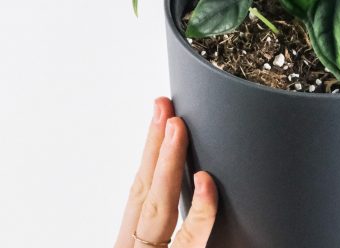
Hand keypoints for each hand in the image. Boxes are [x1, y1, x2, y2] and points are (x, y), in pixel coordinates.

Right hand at [115, 97, 217, 247]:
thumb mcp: (157, 246)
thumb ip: (172, 232)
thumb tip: (200, 191)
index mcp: (134, 243)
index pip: (140, 191)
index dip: (149, 152)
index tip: (160, 117)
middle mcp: (137, 246)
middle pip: (144, 190)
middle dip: (154, 144)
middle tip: (164, 106)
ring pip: (159, 207)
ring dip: (168, 162)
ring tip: (177, 126)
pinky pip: (190, 241)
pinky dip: (200, 212)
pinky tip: (205, 182)